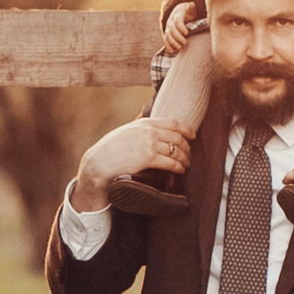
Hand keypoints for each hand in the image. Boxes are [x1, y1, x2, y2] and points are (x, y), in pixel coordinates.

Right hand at [71, 117, 192, 210]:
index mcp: (145, 123)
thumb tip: (156, 128)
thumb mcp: (128, 130)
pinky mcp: (148, 159)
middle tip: (189, 154)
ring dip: (184, 158)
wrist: (101, 160)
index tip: (193, 135)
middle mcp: (149, 131)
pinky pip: (170, 163)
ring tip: (186, 164)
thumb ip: (142, 128)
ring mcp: (149, 145)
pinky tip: (180, 170)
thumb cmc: (112, 147)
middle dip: (187, 147)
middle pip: (177, 138)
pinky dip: (178, 167)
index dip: (186, 129)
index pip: (173, 123)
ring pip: (176, 151)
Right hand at [162, 3, 202, 54]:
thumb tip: (191, 4)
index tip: (187, 33)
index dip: (181, 27)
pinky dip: (168, 46)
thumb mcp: (190, 9)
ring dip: (173, 43)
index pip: (177, 21)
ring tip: (180, 48)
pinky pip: (165, 40)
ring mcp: (168, 28)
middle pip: (172, 30)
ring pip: (167, 36)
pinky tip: (173, 51)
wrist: (178, 13)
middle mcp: (170, 22)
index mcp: (177, 16)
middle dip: (177, 37)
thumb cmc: (187, 13)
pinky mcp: (167, 34)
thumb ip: (191, 8)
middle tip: (185, 43)